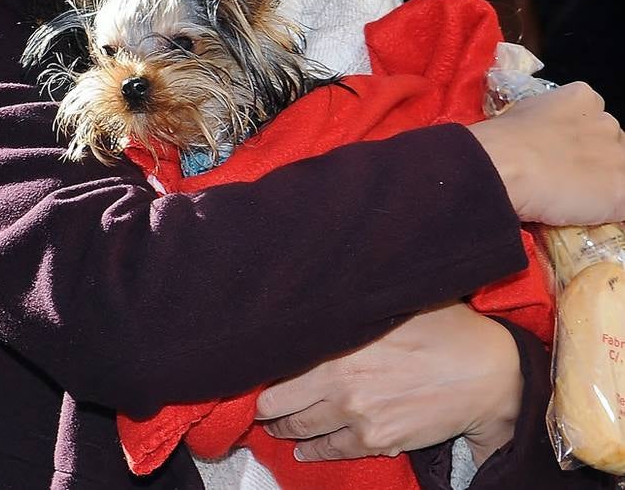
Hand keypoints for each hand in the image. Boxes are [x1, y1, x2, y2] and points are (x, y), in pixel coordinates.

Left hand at [255, 303, 520, 464]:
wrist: (488, 376)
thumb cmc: (444, 330)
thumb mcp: (392, 305)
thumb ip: (351, 307)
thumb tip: (321, 293)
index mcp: (336, 347)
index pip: (279, 366)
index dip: (264, 371)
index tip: (255, 371)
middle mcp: (339, 385)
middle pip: (280, 403)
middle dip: (267, 405)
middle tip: (260, 404)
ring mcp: (356, 416)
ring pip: (301, 429)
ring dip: (285, 428)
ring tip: (275, 425)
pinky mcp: (376, 441)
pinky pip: (331, 450)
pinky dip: (311, 451)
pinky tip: (302, 449)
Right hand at [470, 82, 624, 224]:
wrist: (501, 168)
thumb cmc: (499, 142)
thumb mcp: (522, 115)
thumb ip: (546, 122)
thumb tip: (544, 139)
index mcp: (582, 97)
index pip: (593, 117)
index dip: (578, 137)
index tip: (560, 150)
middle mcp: (607, 123)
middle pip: (611, 142)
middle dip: (594, 158)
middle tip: (563, 174)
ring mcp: (618, 158)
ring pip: (619, 172)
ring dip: (602, 183)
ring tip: (569, 196)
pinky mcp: (621, 192)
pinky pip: (621, 205)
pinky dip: (606, 211)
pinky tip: (581, 212)